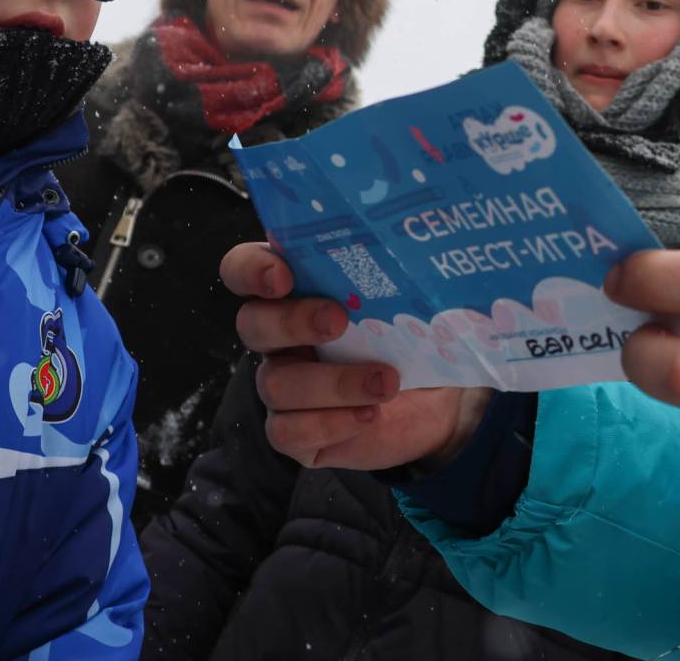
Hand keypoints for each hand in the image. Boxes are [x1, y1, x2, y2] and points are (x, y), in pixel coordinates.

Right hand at [221, 242, 492, 469]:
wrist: (436, 402)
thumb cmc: (413, 335)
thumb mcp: (411, 300)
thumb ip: (399, 273)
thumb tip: (423, 247)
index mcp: (296, 290)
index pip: (244, 269)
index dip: (252, 270)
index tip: (283, 276)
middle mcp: (278, 335)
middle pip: (252, 324)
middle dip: (292, 322)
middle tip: (338, 320)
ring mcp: (282, 384)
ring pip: (275, 383)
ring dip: (333, 382)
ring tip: (386, 381)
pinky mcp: (293, 432)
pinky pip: (288, 432)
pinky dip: (331, 423)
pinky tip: (369, 415)